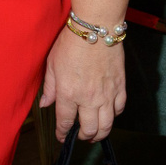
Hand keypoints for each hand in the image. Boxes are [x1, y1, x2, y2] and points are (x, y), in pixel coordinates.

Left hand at [39, 27, 126, 142]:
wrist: (96, 27)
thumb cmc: (71, 42)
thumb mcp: (52, 63)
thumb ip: (49, 87)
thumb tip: (45, 104)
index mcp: (68, 93)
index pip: (65, 122)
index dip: (62, 134)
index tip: (62, 137)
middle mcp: (88, 98)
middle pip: (89, 130)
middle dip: (83, 137)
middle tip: (80, 136)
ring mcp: (106, 94)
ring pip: (106, 125)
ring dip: (100, 133)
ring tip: (95, 133)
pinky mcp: (120, 86)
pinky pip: (119, 109)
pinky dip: (114, 115)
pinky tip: (109, 114)